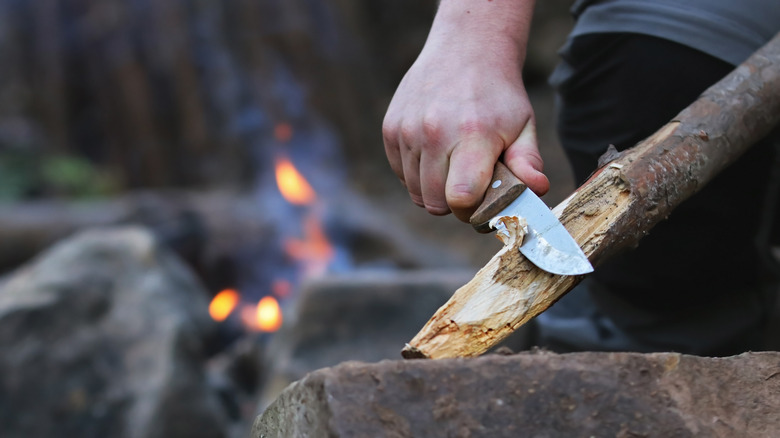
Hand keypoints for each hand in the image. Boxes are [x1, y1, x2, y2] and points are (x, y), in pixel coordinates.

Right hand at [382, 0, 547, 221]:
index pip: (460, 198)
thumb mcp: (523, 125)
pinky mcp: (390, 128)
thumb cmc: (498, 96)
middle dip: (454, 205)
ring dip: (434, 189)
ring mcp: (407, 130)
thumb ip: (528, 162)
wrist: (465, 50)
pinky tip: (435, 153)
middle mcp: (434, 132)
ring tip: (453, 164)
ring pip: (415, 192)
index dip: (471, 211)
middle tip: (470, 186)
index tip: (482, 202)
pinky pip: (400, 174)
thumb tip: (537, 190)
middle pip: (435, 203)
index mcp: (473, 134)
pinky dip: (417, 174)